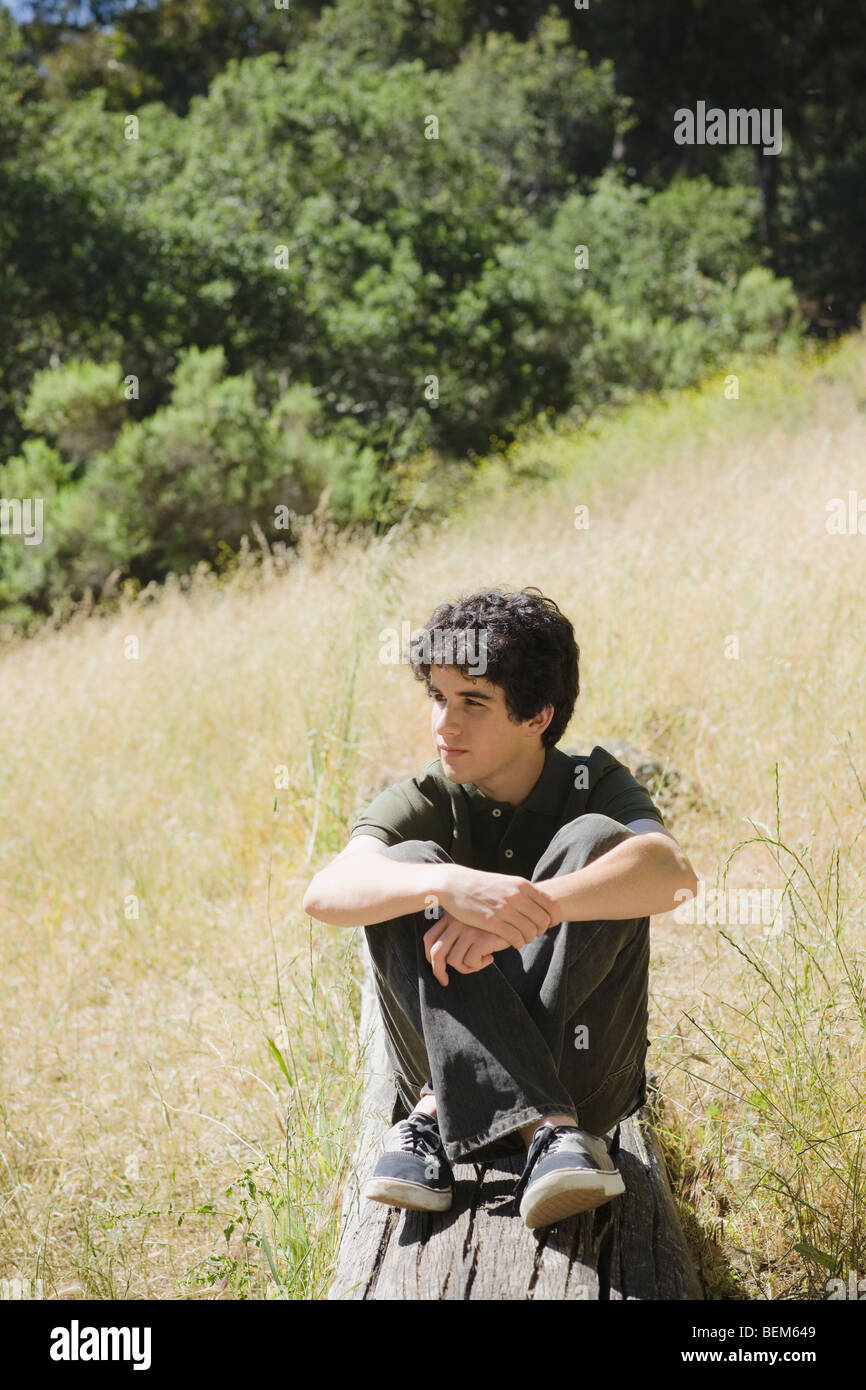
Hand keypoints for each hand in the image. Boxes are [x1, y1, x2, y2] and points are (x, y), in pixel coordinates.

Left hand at [423, 914, 511, 985]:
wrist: (519, 918)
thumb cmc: (493, 926)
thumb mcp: (471, 925)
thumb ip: (457, 935)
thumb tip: (441, 962)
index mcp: (451, 916)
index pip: (429, 939)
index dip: (429, 957)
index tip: (437, 968)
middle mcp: (457, 921)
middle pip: (437, 953)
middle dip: (438, 972)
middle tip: (445, 981)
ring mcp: (469, 929)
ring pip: (454, 961)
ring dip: (466, 968)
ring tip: (479, 962)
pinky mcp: (481, 937)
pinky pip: (470, 962)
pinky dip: (479, 966)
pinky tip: (490, 958)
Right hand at [435, 864, 561, 947]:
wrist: (454, 883)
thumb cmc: (482, 885)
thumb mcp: (506, 882)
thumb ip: (524, 892)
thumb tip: (542, 903)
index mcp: (522, 884)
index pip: (551, 905)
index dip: (554, 919)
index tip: (549, 924)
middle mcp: (516, 895)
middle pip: (543, 921)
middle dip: (541, 931)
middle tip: (533, 933)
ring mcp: (503, 908)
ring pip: (530, 931)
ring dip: (529, 939)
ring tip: (523, 939)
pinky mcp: (490, 921)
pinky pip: (514, 938)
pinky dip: (517, 943)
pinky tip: (513, 942)